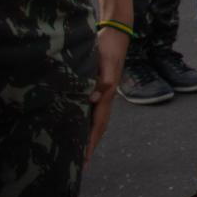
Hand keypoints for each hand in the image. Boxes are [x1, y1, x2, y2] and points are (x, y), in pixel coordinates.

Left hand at [85, 27, 127, 162]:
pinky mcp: (99, 86)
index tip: (84, 159)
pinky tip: (80, 123)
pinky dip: (87, 121)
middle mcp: (105, 97)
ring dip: (90, 135)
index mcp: (106, 94)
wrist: (116, 32)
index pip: (98, 124)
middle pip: (99, 126)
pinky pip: (93, 109)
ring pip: (97, 119)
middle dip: (90, 145)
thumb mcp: (105, 61)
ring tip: (81, 149)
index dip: (91, 142)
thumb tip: (94, 98)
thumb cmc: (109, 46)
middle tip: (82, 163)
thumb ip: (103, 79)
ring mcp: (103, 92)